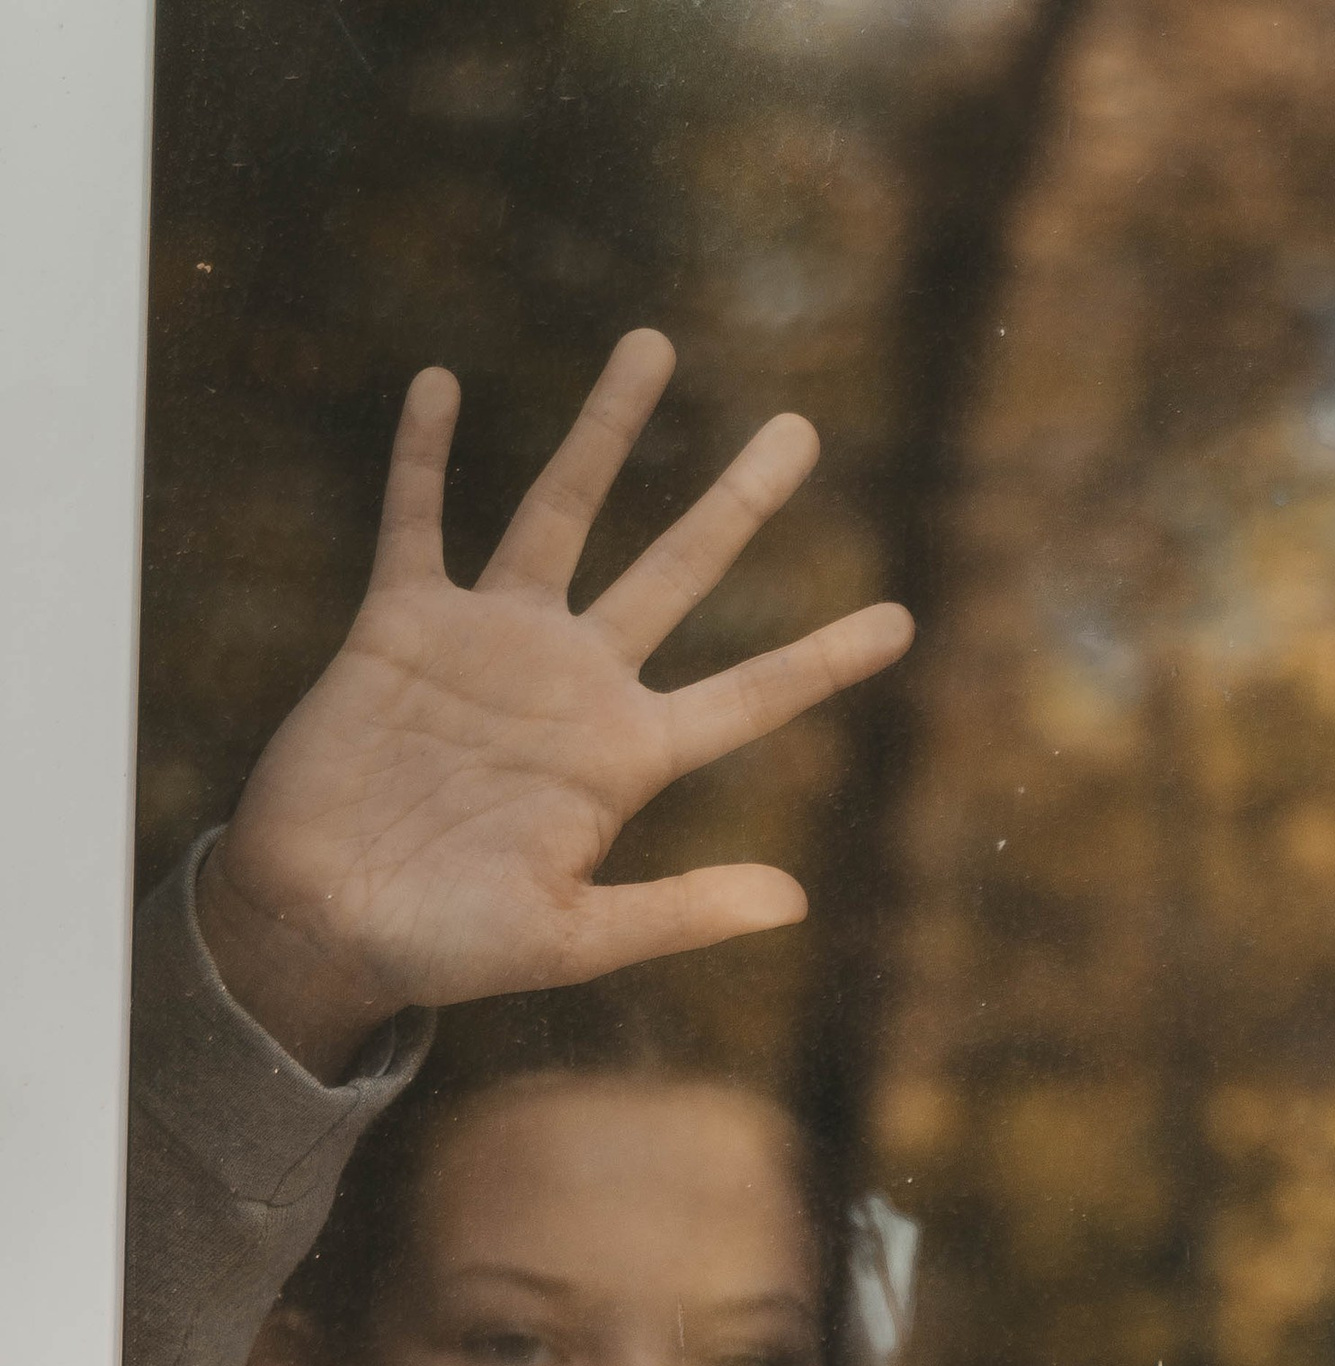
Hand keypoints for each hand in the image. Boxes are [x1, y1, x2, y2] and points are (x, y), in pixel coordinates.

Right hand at [196, 329, 913, 1079]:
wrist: (326, 923)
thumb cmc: (449, 948)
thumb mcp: (573, 941)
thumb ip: (680, 912)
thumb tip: (798, 902)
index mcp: (625, 758)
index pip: (747, 697)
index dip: (822, 659)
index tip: (903, 622)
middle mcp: (573, 684)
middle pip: (680, 570)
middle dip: (740, 501)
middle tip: (803, 431)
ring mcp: (490, 643)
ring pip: (561, 511)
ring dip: (605, 431)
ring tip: (655, 344)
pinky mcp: (401, 625)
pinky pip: (414, 520)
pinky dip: (423, 454)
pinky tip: (442, 383)